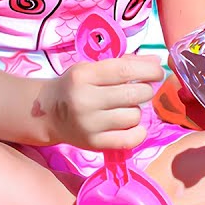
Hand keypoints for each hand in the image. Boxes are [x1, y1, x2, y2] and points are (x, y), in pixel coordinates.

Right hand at [38, 55, 164, 150]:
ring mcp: (89, 124)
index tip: (157, 71)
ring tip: (125, 107)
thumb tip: (155, 61)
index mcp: (83, 76)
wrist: (48, 113)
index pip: (125, 70)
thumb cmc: (75, 86)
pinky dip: (138, 131)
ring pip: (134, 116)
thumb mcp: (92, 68)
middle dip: (146, 90)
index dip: (149, 70)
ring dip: (137, 110)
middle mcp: (85, 100)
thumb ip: (124, 63)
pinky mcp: (94, 143)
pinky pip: (130, 139)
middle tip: (141, 89)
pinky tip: (131, 125)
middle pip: (134, 94)